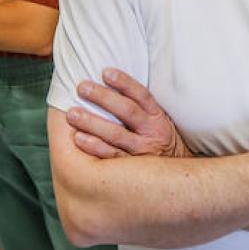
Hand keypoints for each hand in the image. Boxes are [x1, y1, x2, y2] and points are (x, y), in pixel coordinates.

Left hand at [66, 69, 191, 158]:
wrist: (176, 177)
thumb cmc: (158, 143)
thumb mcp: (159, 122)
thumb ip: (140, 108)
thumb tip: (110, 82)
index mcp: (158, 117)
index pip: (142, 95)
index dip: (124, 83)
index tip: (106, 72)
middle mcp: (152, 133)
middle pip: (127, 111)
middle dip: (103, 98)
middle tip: (81, 87)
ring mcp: (142, 152)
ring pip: (117, 135)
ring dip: (93, 123)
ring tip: (73, 114)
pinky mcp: (132, 170)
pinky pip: (112, 157)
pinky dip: (95, 147)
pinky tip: (79, 139)